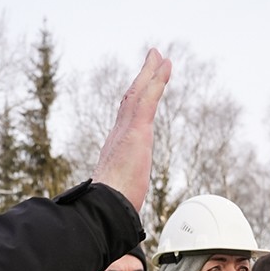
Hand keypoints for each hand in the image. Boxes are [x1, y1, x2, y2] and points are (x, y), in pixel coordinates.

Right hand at [92, 48, 171, 211]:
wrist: (104, 207)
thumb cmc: (110, 207)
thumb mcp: (118, 197)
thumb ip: (121, 197)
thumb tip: (122, 214)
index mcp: (115, 148)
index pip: (126, 119)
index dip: (134, 101)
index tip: (141, 88)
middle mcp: (118, 134)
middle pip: (131, 99)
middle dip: (142, 78)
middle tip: (153, 59)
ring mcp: (126, 131)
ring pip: (139, 93)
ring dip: (150, 73)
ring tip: (160, 56)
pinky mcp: (136, 131)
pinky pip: (148, 99)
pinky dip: (156, 81)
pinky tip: (164, 67)